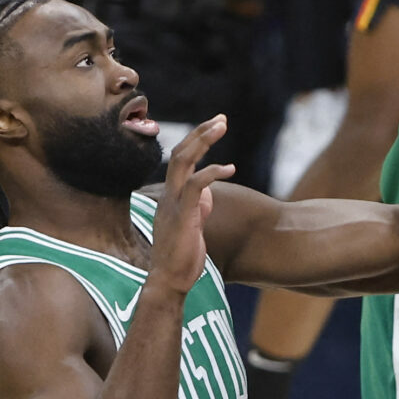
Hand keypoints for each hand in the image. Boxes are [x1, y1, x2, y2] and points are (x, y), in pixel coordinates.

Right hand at [149, 115, 236, 298]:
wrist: (170, 279)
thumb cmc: (181, 254)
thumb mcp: (191, 223)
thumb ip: (196, 205)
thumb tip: (205, 194)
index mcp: (169, 195)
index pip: (178, 158)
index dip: (195, 140)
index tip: (213, 126)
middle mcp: (168, 194)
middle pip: (179, 152)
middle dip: (199, 132)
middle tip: (221, 119)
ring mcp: (173, 203)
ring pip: (183, 161)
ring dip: (202, 141)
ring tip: (222, 126)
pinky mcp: (183, 214)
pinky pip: (196, 185)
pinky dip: (212, 172)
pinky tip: (230, 168)